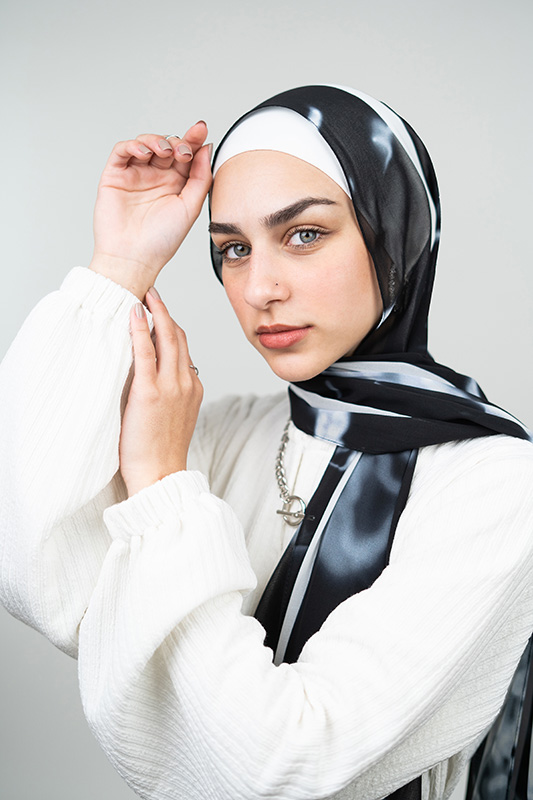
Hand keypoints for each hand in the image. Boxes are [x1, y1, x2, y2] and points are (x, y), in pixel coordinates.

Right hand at [90, 123, 211, 298]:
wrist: (134, 258)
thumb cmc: (162, 241)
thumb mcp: (190, 207)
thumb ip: (200, 177)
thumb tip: (206, 148)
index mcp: (175, 185)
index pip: (185, 155)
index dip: (193, 139)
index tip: (201, 129)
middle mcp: (155, 178)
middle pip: (167, 146)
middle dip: (177, 142)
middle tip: (183, 151)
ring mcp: (135, 175)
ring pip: (145, 144)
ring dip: (157, 140)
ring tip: (165, 151)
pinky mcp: (115, 176)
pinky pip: (122, 151)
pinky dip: (133, 145)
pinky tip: (145, 153)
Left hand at [119, 287, 202, 496]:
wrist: (160, 476)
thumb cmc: (161, 453)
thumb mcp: (173, 418)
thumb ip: (168, 394)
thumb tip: (149, 376)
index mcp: (193, 389)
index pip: (184, 349)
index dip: (171, 327)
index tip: (159, 313)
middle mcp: (186, 383)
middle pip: (179, 337)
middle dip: (165, 311)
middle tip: (152, 292)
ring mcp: (170, 387)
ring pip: (167, 338)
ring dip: (156, 312)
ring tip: (144, 295)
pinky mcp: (150, 393)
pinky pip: (145, 353)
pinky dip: (140, 329)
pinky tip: (134, 313)